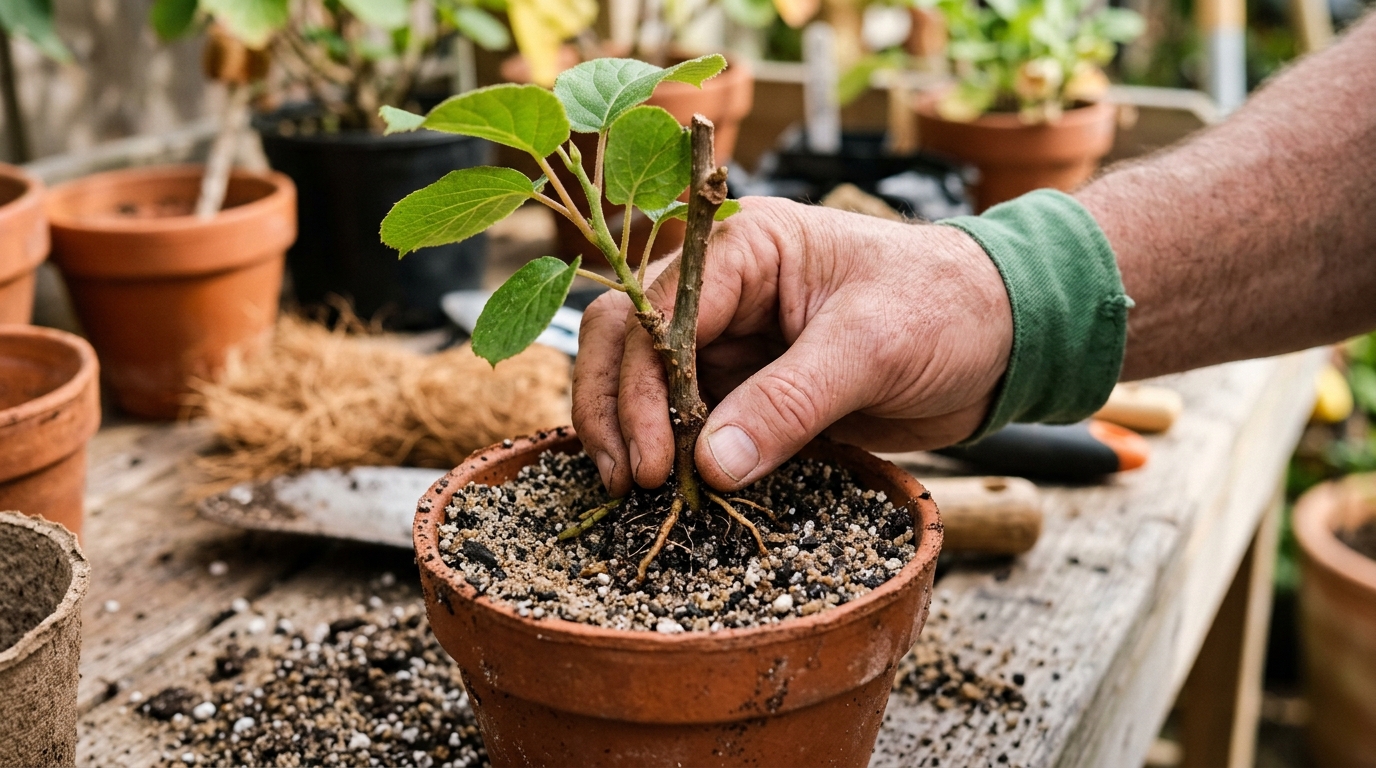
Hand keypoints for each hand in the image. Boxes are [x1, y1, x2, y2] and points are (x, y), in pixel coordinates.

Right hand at [572, 196, 1012, 494]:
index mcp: (744, 250)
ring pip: (647, 386)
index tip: (657, 462)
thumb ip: (791, 402)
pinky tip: (670, 495)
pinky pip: (691, 422)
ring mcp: (733, 342)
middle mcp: (723, 292)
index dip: (641, 388)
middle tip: (631, 484)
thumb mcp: (872, 347)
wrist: (1000, 336)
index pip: (655, 315)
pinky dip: (674, 455)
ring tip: (639, 498)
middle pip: (628, 343)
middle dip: (616, 410)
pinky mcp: (751, 390)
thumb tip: (713, 465)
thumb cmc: (945, 307)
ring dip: (634, 437)